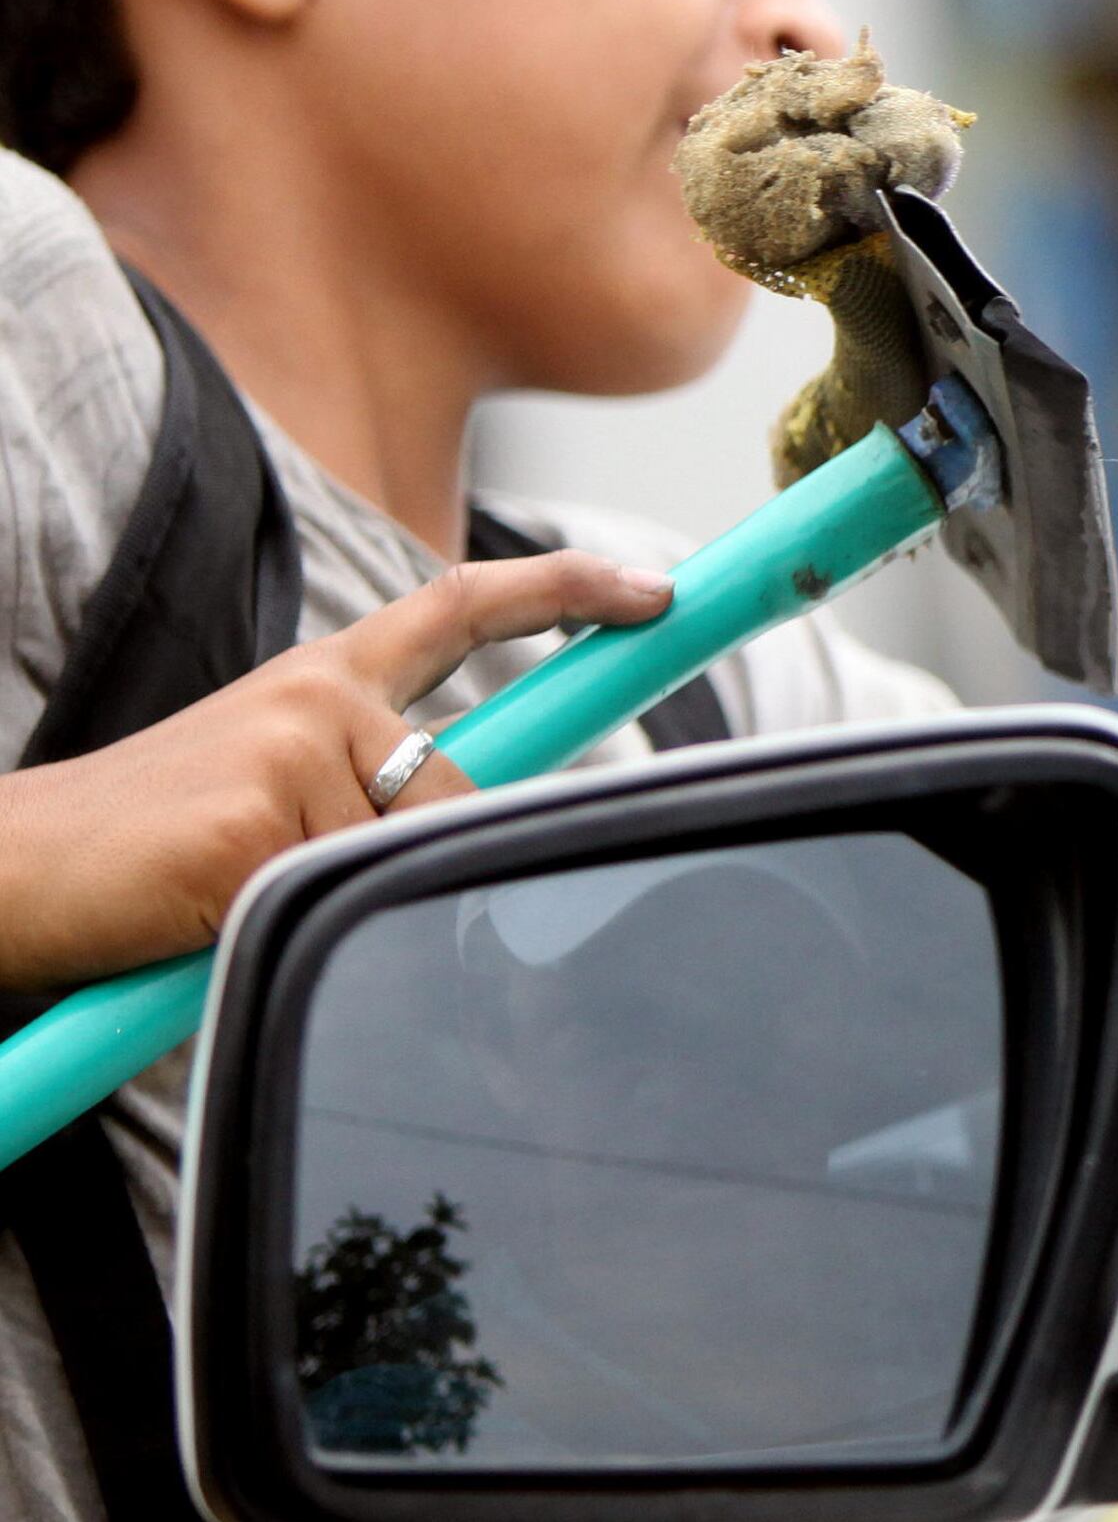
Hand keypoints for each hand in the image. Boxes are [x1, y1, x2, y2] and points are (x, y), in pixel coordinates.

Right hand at [0, 552, 672, 991]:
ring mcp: (289, 751)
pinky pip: (334, 903)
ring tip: (230, 896)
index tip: (650, 588)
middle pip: (459, 797)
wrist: (11, 872)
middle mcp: (317, 700)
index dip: (567, 589)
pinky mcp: (258, 820)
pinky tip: (205, 914)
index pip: (460, 608)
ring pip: (402, 859)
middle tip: (281, 881)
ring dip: (332, 907)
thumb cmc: (142, 850)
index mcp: (319, 684)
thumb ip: (367, 793)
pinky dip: (283, 933)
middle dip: (405, 865)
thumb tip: (465, 834)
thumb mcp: (267, 794)